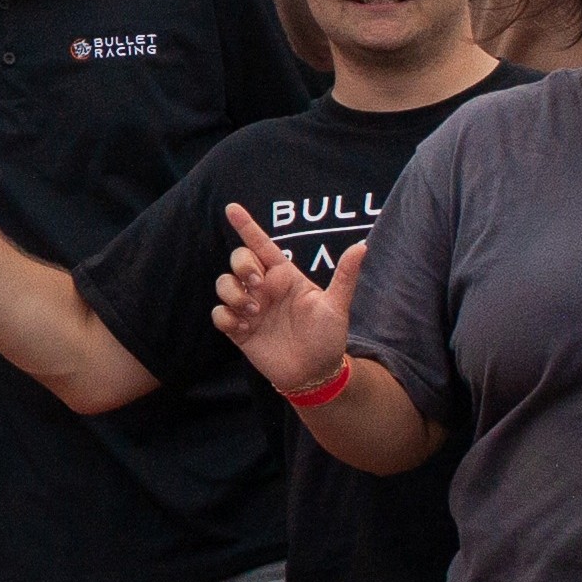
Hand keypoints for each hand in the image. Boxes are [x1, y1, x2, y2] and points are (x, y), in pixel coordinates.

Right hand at [209, 203, 360, 398]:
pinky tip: (243, 328)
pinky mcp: (238, 330)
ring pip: (224, 284)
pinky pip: (219, 314)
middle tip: (258, 286)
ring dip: (234, 294)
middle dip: (242, 266)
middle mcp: (264, 288)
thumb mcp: (336, 305)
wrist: (315, 373)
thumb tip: (362, 245)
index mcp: (284, 276)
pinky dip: (226, 317)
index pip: (261, 244)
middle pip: (238, 260)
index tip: (232, 208)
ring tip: (254, 313)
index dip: (246, 226)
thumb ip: (345, 275)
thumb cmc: (327, 336)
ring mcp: (250, 308)